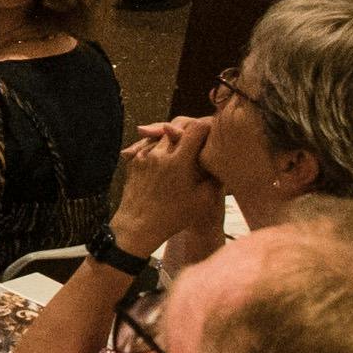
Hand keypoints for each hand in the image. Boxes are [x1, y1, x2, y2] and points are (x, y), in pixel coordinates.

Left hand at [111, 115, 221, 254]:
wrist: (138, 226)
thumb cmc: (175, 216)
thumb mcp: (203, 199)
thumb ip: (213, 174)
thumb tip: (219, 157)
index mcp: (179, 161)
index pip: (196, 129)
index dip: (207, 126)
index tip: (214, 130)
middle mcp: (159, 154)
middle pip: (176, 128)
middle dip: (189, 130)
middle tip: (199, 138)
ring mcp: (143, 156)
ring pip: (161, 136)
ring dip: (173, 139)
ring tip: (183, 150)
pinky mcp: (133, 161)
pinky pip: (148, 146)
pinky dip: (159, 148)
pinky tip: (166, 158)